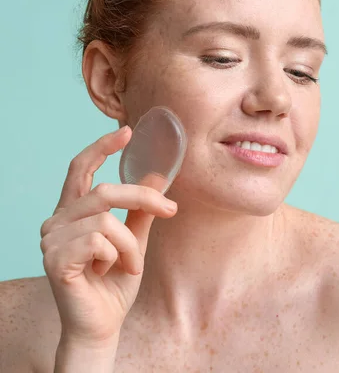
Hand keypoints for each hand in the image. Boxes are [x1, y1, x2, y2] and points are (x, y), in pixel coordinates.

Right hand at [40, 126, 177, 345]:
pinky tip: (109, 271)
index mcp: (73, 213)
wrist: (104, 323)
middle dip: (143, 198)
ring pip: (105, 219)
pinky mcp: (54, 258)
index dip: (100, 148)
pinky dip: (116, 256)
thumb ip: (139, 210)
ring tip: (130, 265)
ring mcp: (51, 239)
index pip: (80, 170)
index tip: (126, 131)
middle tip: (170, 210)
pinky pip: (98, 241)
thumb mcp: (133, 240)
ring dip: (130, 245)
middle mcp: (57, 221)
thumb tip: (156, 175)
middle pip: (104, 190)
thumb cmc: (115, 283)